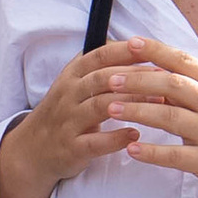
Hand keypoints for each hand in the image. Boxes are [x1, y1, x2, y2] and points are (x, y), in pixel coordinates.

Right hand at [0, 37, 148, 197]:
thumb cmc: (65, 113)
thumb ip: (100, 67)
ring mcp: (68, 122)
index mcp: (72, 76)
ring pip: (100, 107)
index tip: (152, 48)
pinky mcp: (71, 148)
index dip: (125, 50)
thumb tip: (136, 48)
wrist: (33, 150)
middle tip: (164, 75)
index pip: (99, 55)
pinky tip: (135, 135)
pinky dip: (116, 138)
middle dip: (134, 75)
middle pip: (101, 78)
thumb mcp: (75, 84)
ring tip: (159, 102)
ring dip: (131, 103)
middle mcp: (68, 95)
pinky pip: (95, 142)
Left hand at [90, 40, 197, 197]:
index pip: (185, 62)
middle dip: (139, 80)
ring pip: (171, 118)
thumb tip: (153, 77)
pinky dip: (152, 152)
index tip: (129, 43)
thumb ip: (190, 93)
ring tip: (111, 109)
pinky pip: (177, 157)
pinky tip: (131, 149)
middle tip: (109, 79)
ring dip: (138, 112)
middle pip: (173, 85)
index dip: (156, 50)